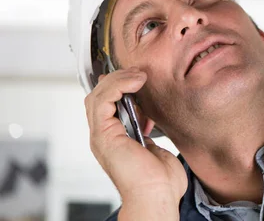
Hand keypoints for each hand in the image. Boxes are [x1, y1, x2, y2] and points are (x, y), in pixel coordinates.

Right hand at [84, 67, 186, 204]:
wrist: (157, 195)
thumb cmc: (160, 180)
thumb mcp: (155, 147)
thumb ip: (148, 133)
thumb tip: (152, 120)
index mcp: (114, 139)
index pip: (106, 103)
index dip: (120, 86)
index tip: (141, 78)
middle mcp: (104, 137)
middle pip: (99, 96)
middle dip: (118, 79)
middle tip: (139, 73)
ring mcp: (101, 137)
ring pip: (98, 96)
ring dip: (118, 80)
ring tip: (138, 75)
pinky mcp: (104, 136)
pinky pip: (102, 102)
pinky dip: (117, 86)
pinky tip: (135, 82)